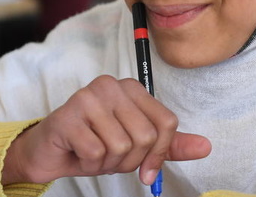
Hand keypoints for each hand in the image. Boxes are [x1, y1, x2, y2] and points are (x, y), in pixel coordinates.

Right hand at [2, 75, 211, 185]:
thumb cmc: (95, 143)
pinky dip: (90, 165)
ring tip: (94, 153)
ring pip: (121, 146)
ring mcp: (87, 98)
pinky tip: (79, 154)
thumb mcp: (137, 145)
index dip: (159, 154)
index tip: (147, 171)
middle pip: (144, 136)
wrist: (50, 153)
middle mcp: (111, 85)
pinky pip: (96, 153)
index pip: (166, 122)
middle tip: (110, 157)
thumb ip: (169, 145)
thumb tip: (206, 147)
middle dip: (130, 160)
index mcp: (132, 88)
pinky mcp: (68, 116)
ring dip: (108, 163)